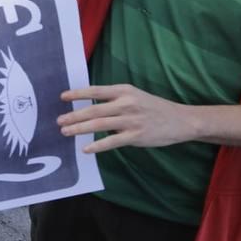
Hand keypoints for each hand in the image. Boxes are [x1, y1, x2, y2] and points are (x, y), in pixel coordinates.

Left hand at [57, 84, 197, 153]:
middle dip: (74, 116)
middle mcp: (126, 103)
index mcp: (124, 90)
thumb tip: (90, 108)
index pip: (96, 91)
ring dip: (80, 129)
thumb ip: (115, 101)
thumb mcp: (135, 96)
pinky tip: (86, 149)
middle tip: (59, 121)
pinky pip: (112, 142)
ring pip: (99, 125)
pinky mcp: (136, 136)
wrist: (181, 120)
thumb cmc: (154, 108)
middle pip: (94, 110)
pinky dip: (97, 146)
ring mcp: (131, 120)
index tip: (62, 97)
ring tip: (66, 132)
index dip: (77, 94)